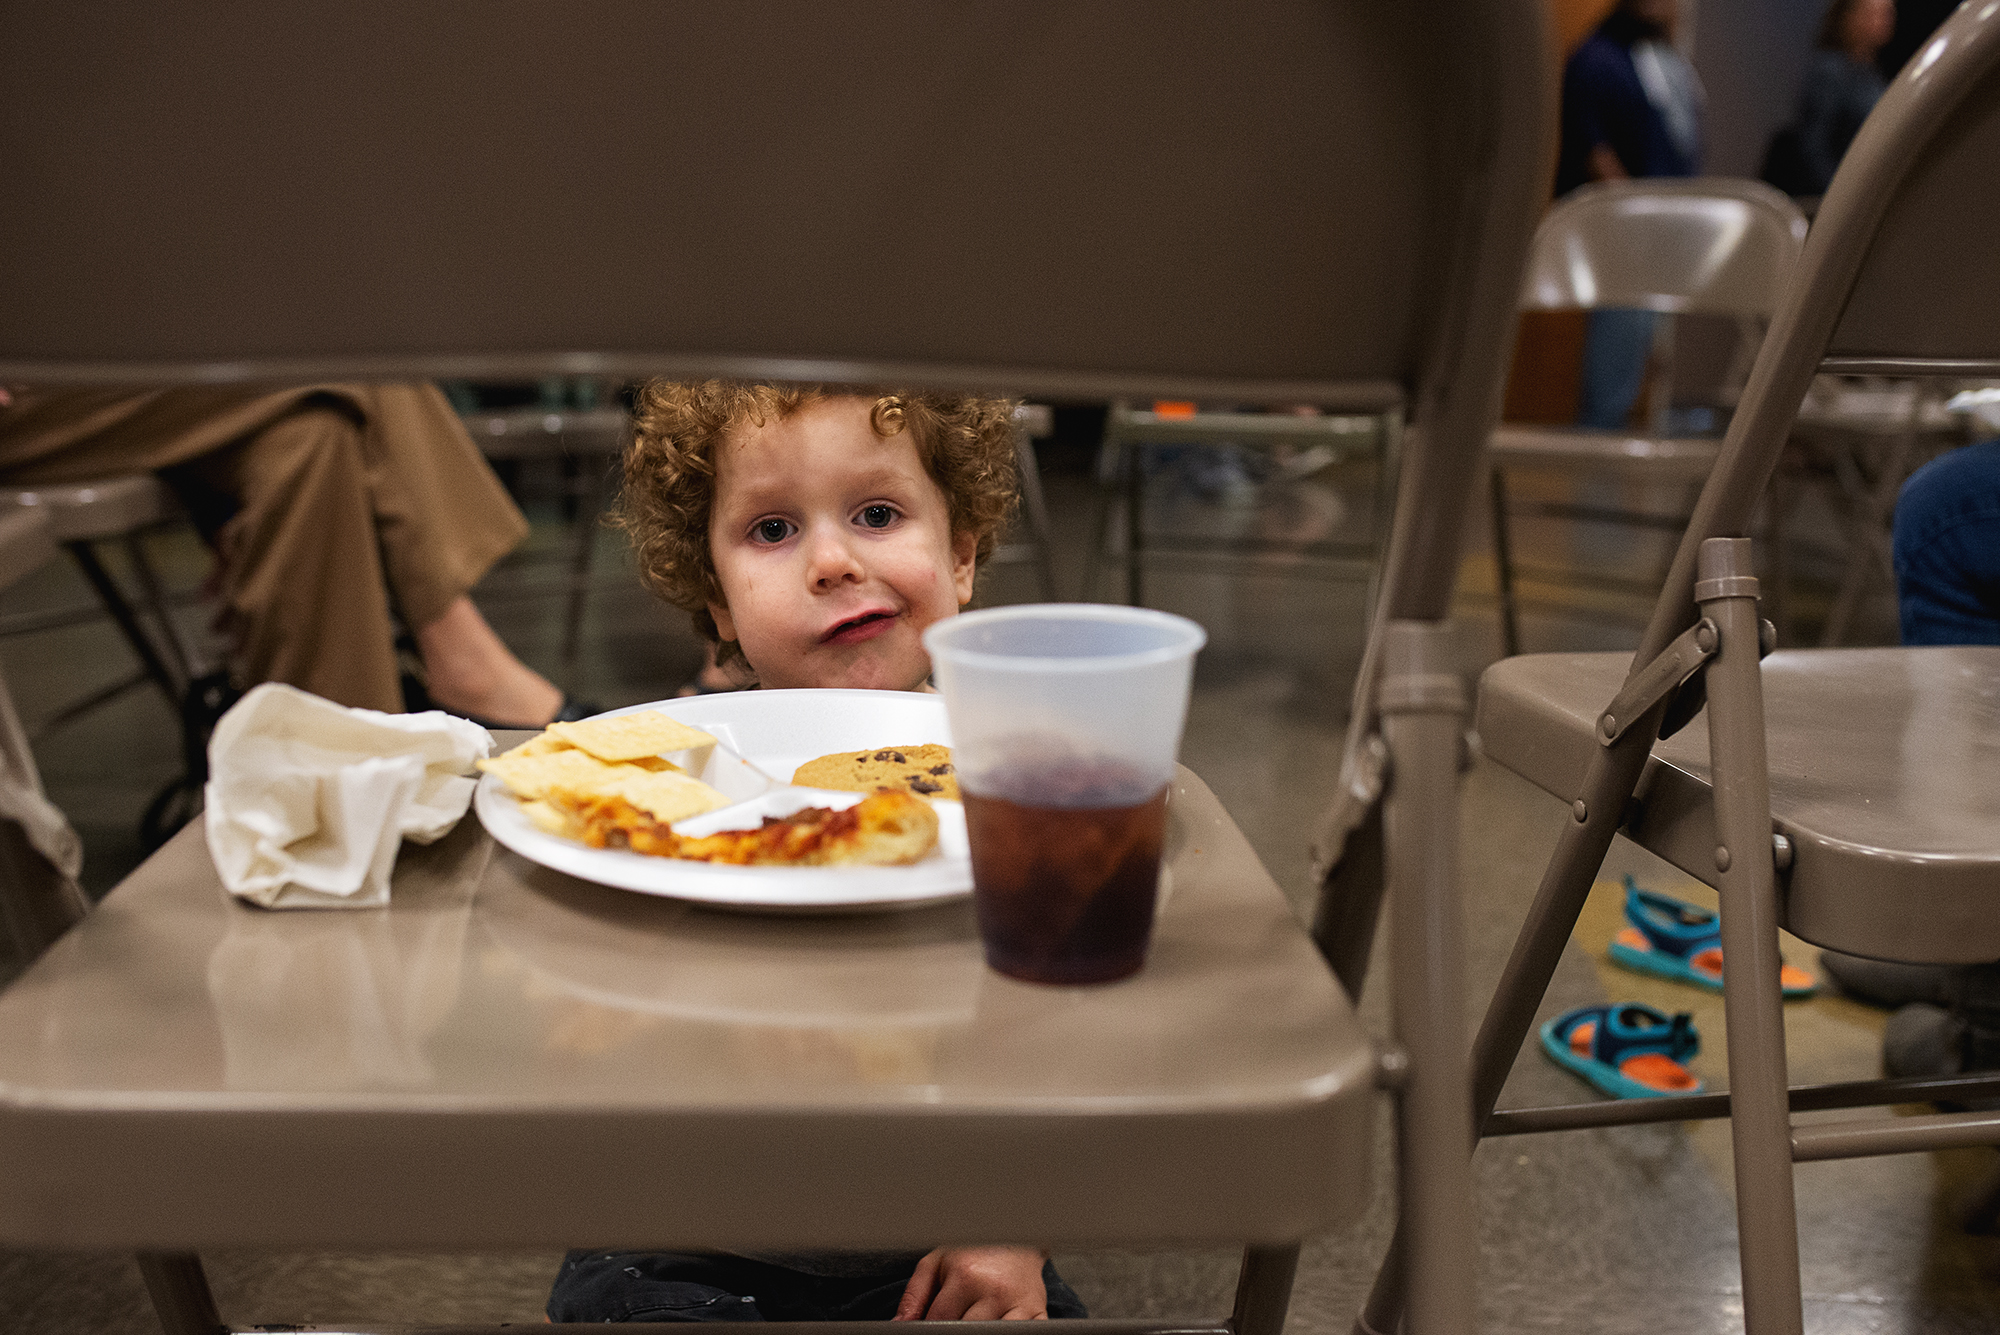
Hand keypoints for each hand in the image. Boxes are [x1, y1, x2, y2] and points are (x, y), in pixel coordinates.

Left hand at [894, 1245, 1049, 1320]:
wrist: (1018, 1236)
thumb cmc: (975, 1251)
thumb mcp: (937, 1262)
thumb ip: (914, 1295)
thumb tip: (899, 1325)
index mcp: (966, 1275)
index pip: (938, 1323)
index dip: (929, 1330)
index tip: (931, 1329)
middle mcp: (994, 1290)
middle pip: (963, 1334)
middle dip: (955, 1332)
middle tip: (955, 1322)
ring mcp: (1019, 1304)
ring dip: (978, 1334)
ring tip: (972, 1321)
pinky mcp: (1038, 1314)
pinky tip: (995, 1327)